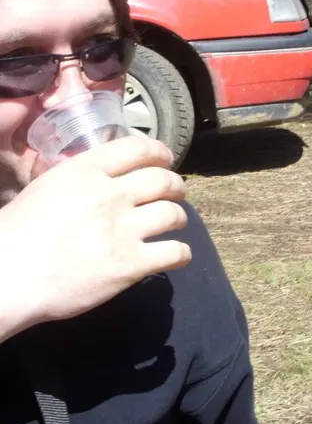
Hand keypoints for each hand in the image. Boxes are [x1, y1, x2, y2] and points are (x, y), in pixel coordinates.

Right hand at [0, 136, 190, 340]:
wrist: (9, 274)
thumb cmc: (16, 232)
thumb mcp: (45, 187)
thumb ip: (76, 178)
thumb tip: (96, 178)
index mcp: (86, 171)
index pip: (137, 149)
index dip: (160, 152)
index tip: (166, 159)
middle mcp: (111, 195)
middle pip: (162, 180)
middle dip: (176, 185)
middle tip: (177, 192)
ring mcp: (123, 230)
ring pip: (173, 214)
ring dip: (180, 217)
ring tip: (176, 222)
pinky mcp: (131, 265)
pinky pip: (174, 254)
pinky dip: (182, 254)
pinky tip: (178, 256)